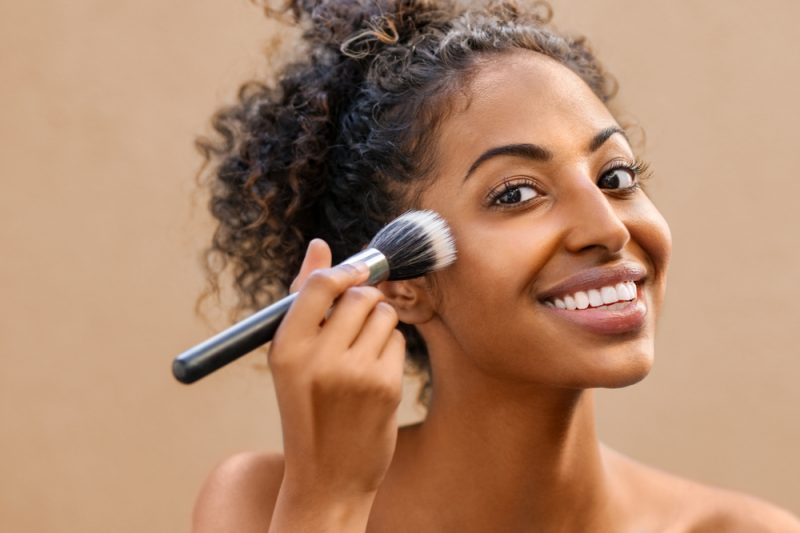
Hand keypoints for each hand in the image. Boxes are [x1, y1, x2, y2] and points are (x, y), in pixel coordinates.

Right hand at [268, 239, 405, 499]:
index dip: (343, 272)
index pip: (320, 284)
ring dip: (380, 325)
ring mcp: (354, 373)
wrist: (327, 475)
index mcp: (285, 348)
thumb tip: (319, 245)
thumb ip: (304, 300)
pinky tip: (375, 375)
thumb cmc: (307, 407)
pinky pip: (398, 341)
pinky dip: (390, 350)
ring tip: (363, 353)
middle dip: (365, 301)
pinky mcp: (385, 386)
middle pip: (360, 295)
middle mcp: (318, 358)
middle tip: (358, 322)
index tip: (354, 274)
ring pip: (384, 315)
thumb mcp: (291, 358)